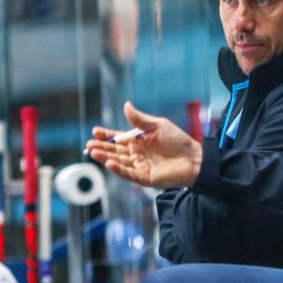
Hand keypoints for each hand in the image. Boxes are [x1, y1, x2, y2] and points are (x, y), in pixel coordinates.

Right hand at [85, 101, 202, 187]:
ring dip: (106, 157)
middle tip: (89, 144)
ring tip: (93, 152)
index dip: (107, 135)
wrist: (194, 158)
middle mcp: (137, 154)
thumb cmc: (177, 141)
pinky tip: (109, 163)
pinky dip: (118, 169)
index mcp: (139, 140)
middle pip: (115, 150)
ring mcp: (140, 166)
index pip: (118, 137)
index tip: (95, 132)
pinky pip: (129, 173)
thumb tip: (126, 105)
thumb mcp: (158, 125)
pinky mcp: (144, 177)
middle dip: (102, 147)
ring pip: (119, 162)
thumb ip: (140, 119)